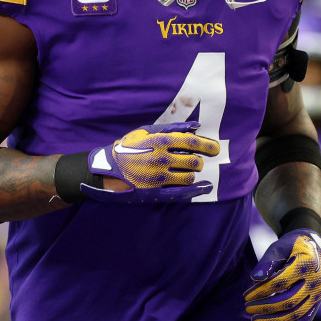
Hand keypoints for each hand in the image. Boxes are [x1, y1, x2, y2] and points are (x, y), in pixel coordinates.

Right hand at [79, 121, 219, 203]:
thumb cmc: (127, 148)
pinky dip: (196, 191)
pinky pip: (181, 193)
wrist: (105, 170)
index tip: (215, 149)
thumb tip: (196, 126)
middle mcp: (161, 159)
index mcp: (160, 142)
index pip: (192, 143)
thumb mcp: (146, 131)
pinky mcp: (155, 193)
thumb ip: (172, 128)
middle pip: (193, 161)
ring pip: (188, 177)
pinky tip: (204, 187)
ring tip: (188, 172)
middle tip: (197, 161)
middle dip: (199, 161)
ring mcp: (158, 178)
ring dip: (192, 174)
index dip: (207, 145)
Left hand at [245, 229, 320, 320]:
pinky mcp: (317, 301)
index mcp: (306, 264)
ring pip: (296, 313)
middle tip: (247, 308)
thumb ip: (267, 261)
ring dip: (275, 320)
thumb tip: (254, 278)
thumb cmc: (292, 245)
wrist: (313, 245)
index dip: (261, 291)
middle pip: (288, 300)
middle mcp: (315, 281)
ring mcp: (318, 293)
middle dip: (265, 307)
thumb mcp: (279, 246)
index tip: (246, 296)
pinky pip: (306, 318)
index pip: (279, 283)